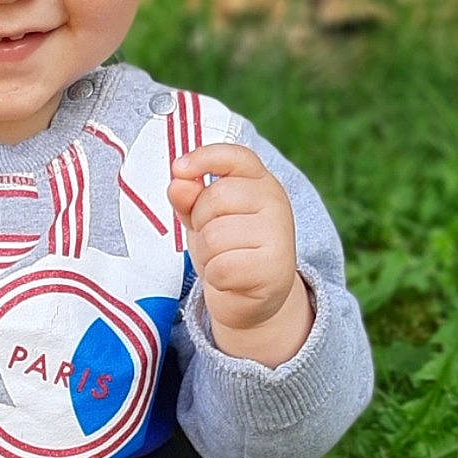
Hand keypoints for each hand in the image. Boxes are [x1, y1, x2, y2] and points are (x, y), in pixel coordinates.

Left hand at [167, 143, 313, 365]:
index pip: (235, 156)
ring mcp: (279, 234)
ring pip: (214, 236)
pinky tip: (231, 280)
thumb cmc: (228, 251)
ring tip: (223, 261)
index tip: (179, 169)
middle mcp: (275, 202)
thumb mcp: (203, 219)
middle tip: (214, 241)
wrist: (253, 300)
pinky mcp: (274, 269)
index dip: (204, 158)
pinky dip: (216, 278)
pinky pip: (221, 267)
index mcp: (260, 182)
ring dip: (206, 255)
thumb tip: (178, 182)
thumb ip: (189, 198)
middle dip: (200, 223)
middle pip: (214, 198)